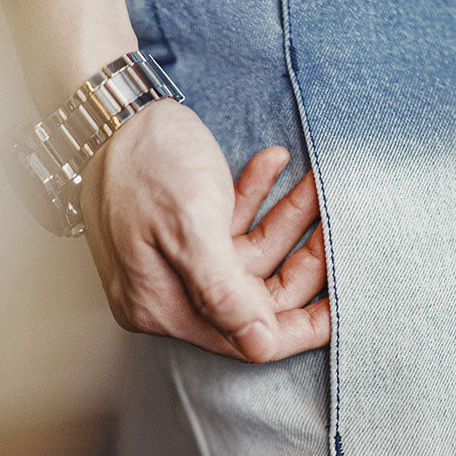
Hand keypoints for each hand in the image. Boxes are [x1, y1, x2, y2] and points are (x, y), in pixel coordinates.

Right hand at [78, 98, 329, 362]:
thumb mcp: (191, 227)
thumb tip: (258, 348)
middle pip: (260, 293)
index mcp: (165, 306)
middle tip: (340, 223)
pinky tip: (277, 160)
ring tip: (318, 182)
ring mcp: (179, 259)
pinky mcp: (184, 226)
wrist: (109, 107)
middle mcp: (172, 291)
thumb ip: (225, 292)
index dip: (303, 326)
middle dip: (305, 259)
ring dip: (289, 217)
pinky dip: (259, 196)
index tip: (346, 308)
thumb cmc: (145, 163)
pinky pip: (236, 224)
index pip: (249, 336)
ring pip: (255, 252)